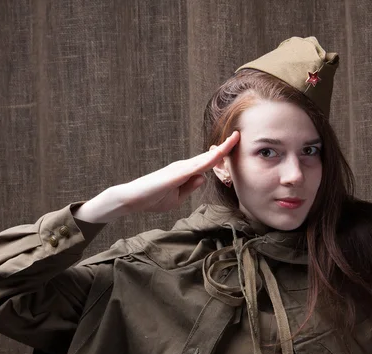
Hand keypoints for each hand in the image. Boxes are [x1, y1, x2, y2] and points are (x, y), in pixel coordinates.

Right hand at [74, 131, 239, 222]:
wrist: (132, 199)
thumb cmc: (153, 198)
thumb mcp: (177, 197)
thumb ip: (190, 186)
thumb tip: (203, 177)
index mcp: (185, 172)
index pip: (208, 162)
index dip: (222, 154)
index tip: (234, 144)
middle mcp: (184, 166)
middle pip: (209, 157)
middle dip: (226, 147)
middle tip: (239, 135)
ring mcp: (179, 168)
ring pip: (205, 159)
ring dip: (220, 150)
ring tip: (235, 138)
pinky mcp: (175, 174)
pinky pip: (195, 167)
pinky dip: (208, 161)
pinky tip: (218, 155)